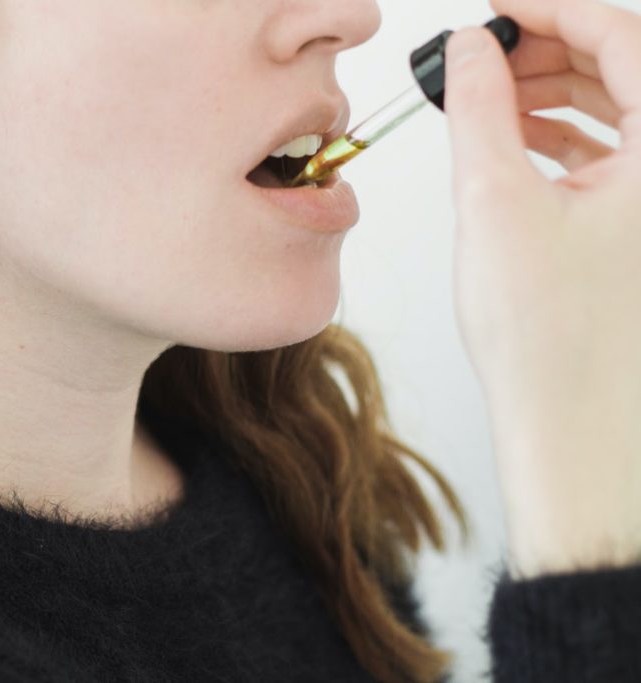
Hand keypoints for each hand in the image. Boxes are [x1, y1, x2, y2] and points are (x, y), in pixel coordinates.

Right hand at [443, 0, 640, 578]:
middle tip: (483, 52)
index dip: (549, 7)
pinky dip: (566, 134)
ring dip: (554, 92)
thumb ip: (480, 107)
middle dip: (549, 48)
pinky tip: (518, 139)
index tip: (494, 4)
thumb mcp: (495, 200)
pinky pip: (617, 152)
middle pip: (627, 66)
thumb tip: (469, 51)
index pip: (623, 33)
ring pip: (622, 108)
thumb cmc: (551, 340)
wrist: (571, 427)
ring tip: (489, 97)